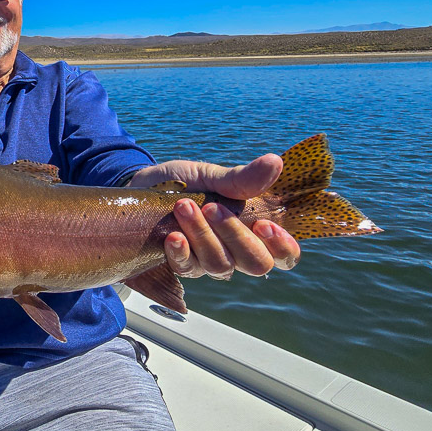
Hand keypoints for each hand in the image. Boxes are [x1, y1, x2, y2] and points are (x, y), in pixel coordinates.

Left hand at [127, 154, 300, 279]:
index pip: (285, 254)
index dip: (282, 246)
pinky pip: (188, 268)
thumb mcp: (214, 177)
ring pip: (219, 264)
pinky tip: (173, 236)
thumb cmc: (188, 184)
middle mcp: (236, 252)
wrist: (146, 187)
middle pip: (255, 263)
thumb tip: (276, 162)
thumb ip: (243, 179)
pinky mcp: (182, 264)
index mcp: (254, 231)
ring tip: (184, 207)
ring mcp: (209, 261)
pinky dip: (182, 252)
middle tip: (213, 207)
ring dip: (203, 235)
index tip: (264, 225)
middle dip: (236, 236)